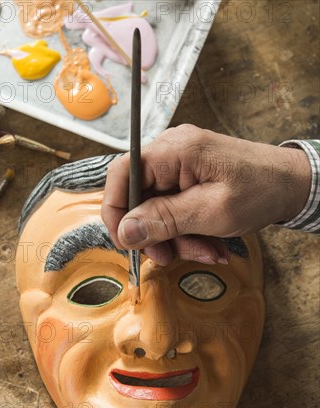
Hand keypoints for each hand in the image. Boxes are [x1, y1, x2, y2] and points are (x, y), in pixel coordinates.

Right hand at [101, 125, 310, 264]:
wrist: (292, 184)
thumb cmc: (261, 190)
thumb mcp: (212, 212)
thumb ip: (166, 220)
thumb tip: (125, 231)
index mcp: (175, 150)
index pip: (121, 173)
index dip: (115, 210)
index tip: (126, 241)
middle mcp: (171, 152)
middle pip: (138, 196)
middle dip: (154, 233)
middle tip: (170, 257)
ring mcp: (179, 165)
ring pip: (155, 208)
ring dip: (175, 237)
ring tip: (205, 252)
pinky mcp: (188, 178)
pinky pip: (173, 208)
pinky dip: (186, 231)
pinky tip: (208, 244)